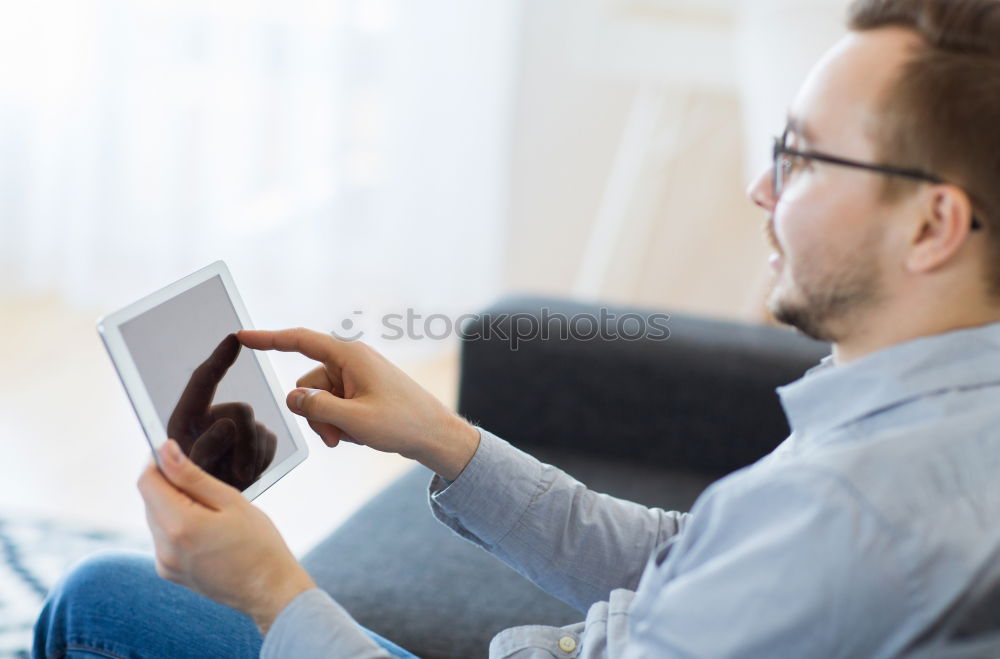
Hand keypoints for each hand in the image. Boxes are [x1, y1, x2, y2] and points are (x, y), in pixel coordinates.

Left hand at [138, 439, 315, 634]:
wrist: (269, 589)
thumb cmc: (260, 543)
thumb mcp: (231, 501)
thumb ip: (192, 476)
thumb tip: (164, 451)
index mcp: (181, 525)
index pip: (147, 482)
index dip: (158, 462)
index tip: (178, 455)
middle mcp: (165, 547)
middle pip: (150, 499)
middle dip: (170, 484)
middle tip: (207, 486)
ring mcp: (164, 563)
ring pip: (155, 517)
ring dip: (174, 505)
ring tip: (211, 511)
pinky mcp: (168, 572)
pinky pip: (163, 537)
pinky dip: (177, 525)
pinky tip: (206, 530)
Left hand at [168, 333, 276, 489]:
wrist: (220, 532)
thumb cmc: (199, 503)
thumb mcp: (197, 477)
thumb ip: (207, 448)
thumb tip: (227, 422)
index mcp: (183, 424)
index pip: (202, 383)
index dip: (218, 360)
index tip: (234, 338)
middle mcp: (205, 421)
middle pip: (240, 411)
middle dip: (243, 442)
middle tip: (237, 474)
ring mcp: (230, 432)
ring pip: (259, 428)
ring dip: (251, 457)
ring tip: (235, 481)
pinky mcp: (251, 444)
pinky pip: (270, 441)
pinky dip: (261, 460)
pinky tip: (245, 477)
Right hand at [237, 328, 479, 480]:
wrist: (435, 436)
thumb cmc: (402, 424)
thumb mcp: (354, 420)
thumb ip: (317, 409)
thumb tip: (292, 398)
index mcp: (349, 356)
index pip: (299, 341)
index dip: (268, 339)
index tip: (240, 336)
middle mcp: (351, 362)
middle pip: (307, 385)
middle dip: (315, 414)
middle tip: (337, 437)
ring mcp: (356, 377)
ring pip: (318, 401)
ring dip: (328, 424)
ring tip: (353, 436)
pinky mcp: (360, 392)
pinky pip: (333, 408)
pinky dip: (340, 424)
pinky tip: (361, 434)